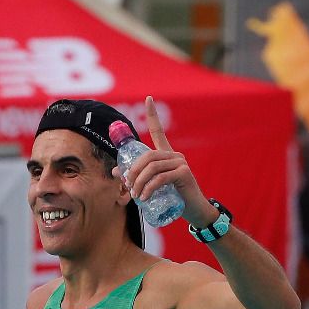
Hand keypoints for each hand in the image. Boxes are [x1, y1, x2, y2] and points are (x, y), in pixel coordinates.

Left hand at [126, 95, 212, 226]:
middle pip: (147, 156)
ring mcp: (180, 163)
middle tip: (127, 187)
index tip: (148, 98)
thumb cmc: (172, 198)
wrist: (193, 211)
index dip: (153, 114)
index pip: (158, 131)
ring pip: (152, 167)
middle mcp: (174, 155)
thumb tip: (115, 172)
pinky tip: (145, 197)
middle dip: (133, 171)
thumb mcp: (151, 186)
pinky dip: (149, 188)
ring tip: (135, 195)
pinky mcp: (184, 174)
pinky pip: (161, 177)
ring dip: (139, 182)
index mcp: (166, 155)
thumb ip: (136, 178)